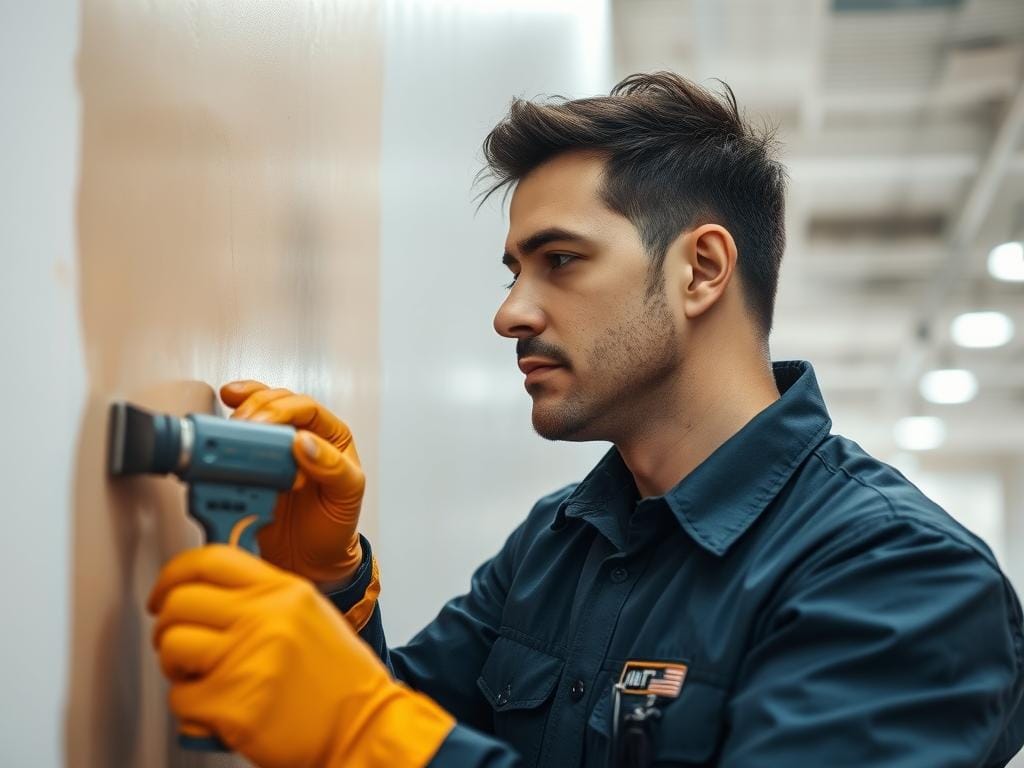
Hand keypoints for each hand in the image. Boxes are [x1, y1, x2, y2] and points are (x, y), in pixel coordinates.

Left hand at [148, 546, 454, 767]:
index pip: (211, 560)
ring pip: (172, 646)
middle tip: (180, 643)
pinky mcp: (232, 705)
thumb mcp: (310, 615)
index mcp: (285, 591)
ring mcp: (247, 660)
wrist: (364, 726)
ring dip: (176, 666)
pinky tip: (217, 708)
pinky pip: (180, 699)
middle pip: (180, 602)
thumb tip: (209, 593)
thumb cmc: (339, 679)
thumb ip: (264, 598)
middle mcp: (266, 618)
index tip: (163, 592)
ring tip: (202, 676)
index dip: (173, 574)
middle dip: (169, 625)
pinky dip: (191, 708)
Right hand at [220, 380, 363, 585]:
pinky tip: (223, 415)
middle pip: (278, 401)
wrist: (307, 560)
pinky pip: (241, 434)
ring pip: (257, 409)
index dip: (283, 410)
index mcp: (331, 437)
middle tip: (243, 426)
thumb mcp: (346, 497)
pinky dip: (229, 421)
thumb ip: (333, 468)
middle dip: (257, 408)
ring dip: (241, 408)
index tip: (265, 426)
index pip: (307, 407)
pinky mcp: (252, 462)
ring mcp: (275, 447)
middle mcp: (303, 435)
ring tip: (231, 424)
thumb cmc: (333, 527)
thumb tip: (305, 442)